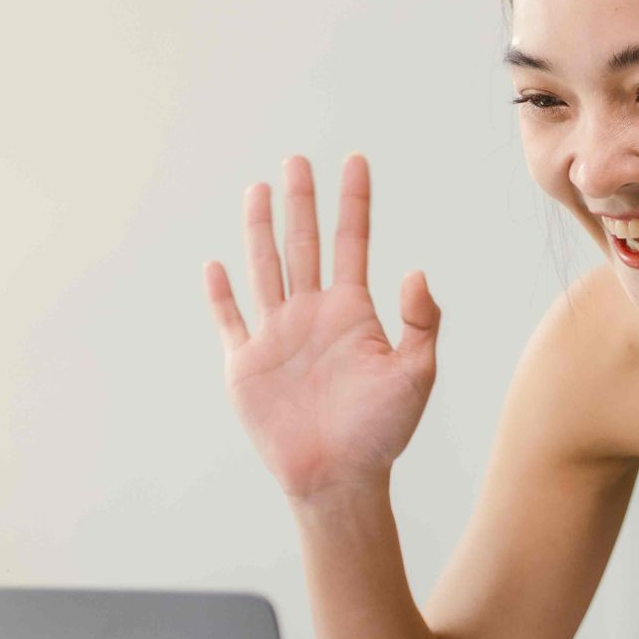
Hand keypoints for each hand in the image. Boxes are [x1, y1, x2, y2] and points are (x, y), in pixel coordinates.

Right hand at [204, 153, 440, 500]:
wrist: (339, 479)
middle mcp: (312, 314)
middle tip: (297, 159)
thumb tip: (417, 272)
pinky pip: (231, 321)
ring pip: (266, 268)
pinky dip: (222, 294)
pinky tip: (218, 266)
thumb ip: (421, 322)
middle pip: (304, 243)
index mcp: (352, 312)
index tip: (356, 161)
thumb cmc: (382, 432)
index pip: (352, 242)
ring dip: (261, 229)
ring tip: (260, 189)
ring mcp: (278, 336)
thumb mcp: (416, 374)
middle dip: (301, 201)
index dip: (354, 202)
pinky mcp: (247, 364)